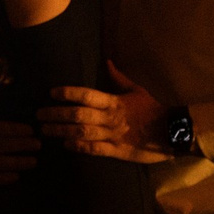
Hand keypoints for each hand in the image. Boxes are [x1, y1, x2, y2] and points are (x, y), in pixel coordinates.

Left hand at [38, 62, 171, 162]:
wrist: (175, 132)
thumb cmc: (154, 109)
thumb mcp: (138, 90)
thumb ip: (119, 78)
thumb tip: (107, 62)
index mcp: (114, 102)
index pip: (86, 95)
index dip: (67, 93)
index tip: (51, 92)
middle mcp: (110, 118)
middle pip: (78, 114)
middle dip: (55, 114)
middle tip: (38, 114)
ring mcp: (113, 135)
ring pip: (82, 132)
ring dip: (61, 131)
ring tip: (44, 130)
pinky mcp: (118, 151)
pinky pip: (95, 149)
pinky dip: (79, 147)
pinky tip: (65, 145)